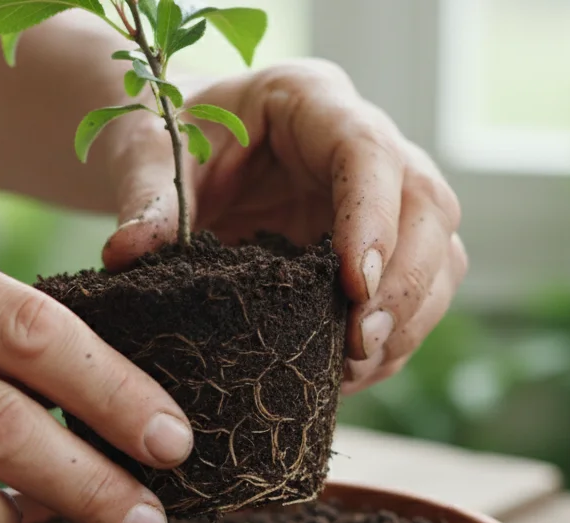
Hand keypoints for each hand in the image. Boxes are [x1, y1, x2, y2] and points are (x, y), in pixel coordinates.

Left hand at [99, 60, 465, 394]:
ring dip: (409, 319)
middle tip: (358, 342)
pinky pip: (417, 297)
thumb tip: (130, 254)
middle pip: (428, 207)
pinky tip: (347, 374)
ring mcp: (384, 200)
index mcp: (312, 101)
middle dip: (406, 283)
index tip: (354, 284)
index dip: (373, 219)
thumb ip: (146, 195)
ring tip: (353, 368)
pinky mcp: (381, 250)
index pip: (369, 152)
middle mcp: (367, 144)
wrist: (180, 154)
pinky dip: (393, 342)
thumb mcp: (146, 150)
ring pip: (439, 256)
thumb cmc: (168, 135)